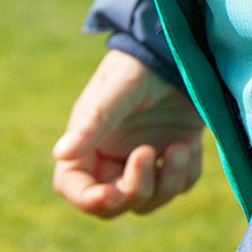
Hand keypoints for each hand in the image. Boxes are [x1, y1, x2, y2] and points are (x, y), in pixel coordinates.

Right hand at [51, 48, 204, 217]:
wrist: (183, 48)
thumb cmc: (143, 63)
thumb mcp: (120, 89)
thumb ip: (93, 121)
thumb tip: (60, 153)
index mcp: (88, 140)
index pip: (73, 186)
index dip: (88, 199)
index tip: (112, 195)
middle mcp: (112, 155)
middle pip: (114, 203)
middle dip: (134, 189)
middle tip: (148, 154)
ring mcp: (143, 160)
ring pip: (148, 200)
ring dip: (167, 181)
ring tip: (181, 145)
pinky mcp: (171, 157)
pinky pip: (178, 186)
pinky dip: (187, 171)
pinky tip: (191, 141)